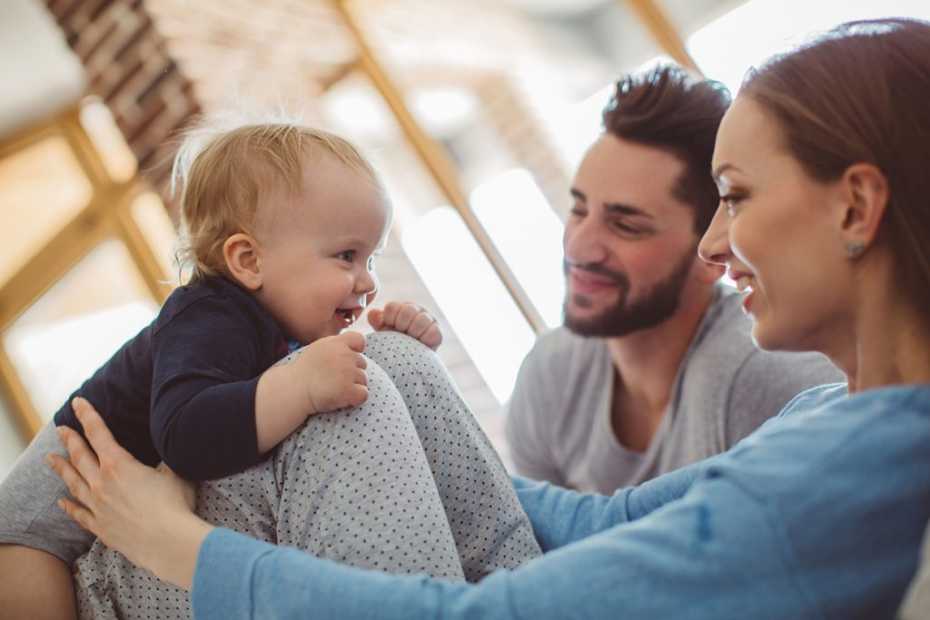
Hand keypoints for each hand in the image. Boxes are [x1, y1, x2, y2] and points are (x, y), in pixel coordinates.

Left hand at [46, 397, 211, 589]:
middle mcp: (102, 483)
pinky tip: (61, 502)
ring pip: (73, 483)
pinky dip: (69, 506)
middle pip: (80, 456)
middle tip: (61, 429)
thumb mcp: (174, 472)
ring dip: (61, 469)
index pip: (99, 433)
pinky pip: (79, 514)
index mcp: (119, 464)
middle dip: (70, 439)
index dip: (88, 415)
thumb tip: (167, 448)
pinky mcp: (100, 527)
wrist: (167, 541)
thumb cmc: (174, 504)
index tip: (78, 403)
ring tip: (50, 458)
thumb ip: (164, 460)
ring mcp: (98, 506)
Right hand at [297, 331, 368, 413]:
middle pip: (362, 363)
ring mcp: (347, 372)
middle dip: (352, 372)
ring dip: (353, 386)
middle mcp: (344, 354)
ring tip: (334, 389)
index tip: (348, 359)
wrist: (293, 390)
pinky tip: (341, 398)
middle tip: (334, 380)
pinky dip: (355, 398)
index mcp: (336, 343)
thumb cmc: (303, 372)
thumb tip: (353, 350)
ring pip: (363, 379)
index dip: (357, 349)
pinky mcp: (348, 389)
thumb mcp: (317, 350)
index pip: (359, 339)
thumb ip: (335, 347)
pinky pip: (363, 394)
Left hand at [367, 302, 441, 349]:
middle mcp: (416, 311)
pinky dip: (425, 339)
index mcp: (400, 308)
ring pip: (422, 319)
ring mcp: (428, 321)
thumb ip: (378, 321)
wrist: (407, 365)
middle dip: (402, 325)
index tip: (390, 328)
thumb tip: (372, 313)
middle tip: (402, 334)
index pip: (392, 307)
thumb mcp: (383, 333)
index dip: (389, 320)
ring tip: (411, 341)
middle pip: (408, 310)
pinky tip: (420, 344)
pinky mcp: (438, 334)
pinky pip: (433, 332)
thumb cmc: (393, 346)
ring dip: (414, 332)